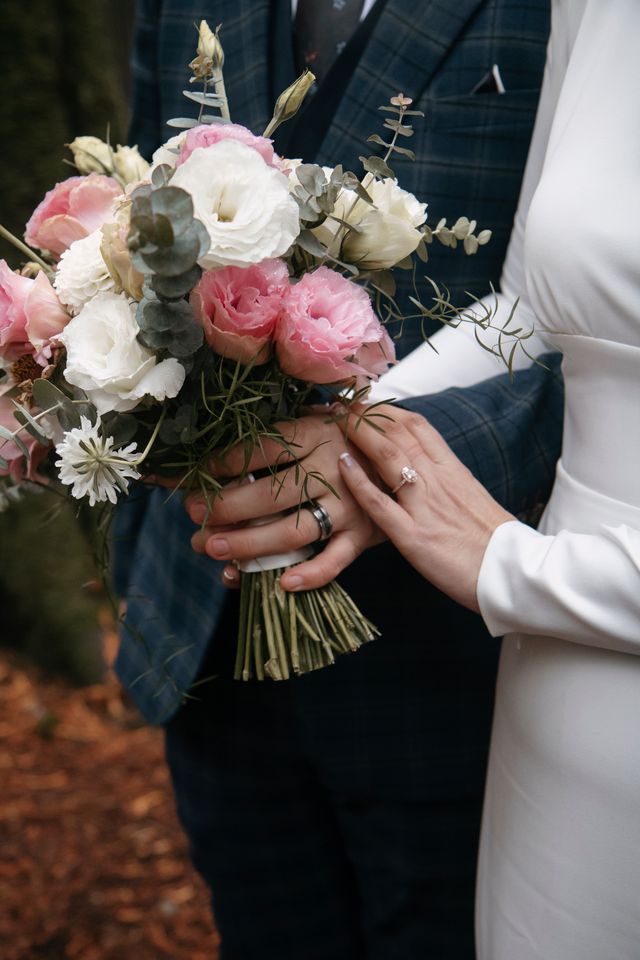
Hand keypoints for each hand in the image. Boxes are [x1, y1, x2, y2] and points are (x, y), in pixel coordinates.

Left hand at [184, 413, 385, 586]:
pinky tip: (282, 584)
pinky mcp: (362, 534)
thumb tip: (219, 450)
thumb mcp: (316, 418)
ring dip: (249, 544)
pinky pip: (337, 560)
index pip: (261, 449)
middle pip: (271, 494)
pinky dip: (312, 575)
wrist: (403, 453)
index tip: (195, 475)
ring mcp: (349, 505)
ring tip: (214, 548)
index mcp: (315, 434)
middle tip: (193, 517)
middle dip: (225, 508)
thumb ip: (279, 431)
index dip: (223, 464)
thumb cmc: (345, 435)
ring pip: (294, 531)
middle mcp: (332, 469)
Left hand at [291, 403, 512, 611]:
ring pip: (388, 457)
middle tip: (342, 401)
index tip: (368, 401)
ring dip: (360, 434)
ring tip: (338, 419)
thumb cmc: (494, 542)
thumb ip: (448, 482)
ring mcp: (425, 506)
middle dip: (368, 414)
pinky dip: (359, 482)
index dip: (389, 410)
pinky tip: (342, 464)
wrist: (513, 572)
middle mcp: (438, 480)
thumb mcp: (473, 499)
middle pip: (399, 433)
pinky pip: (381, 504)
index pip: (418, 427)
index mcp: (453, 470)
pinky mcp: (414, 536)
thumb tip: (429, 471)